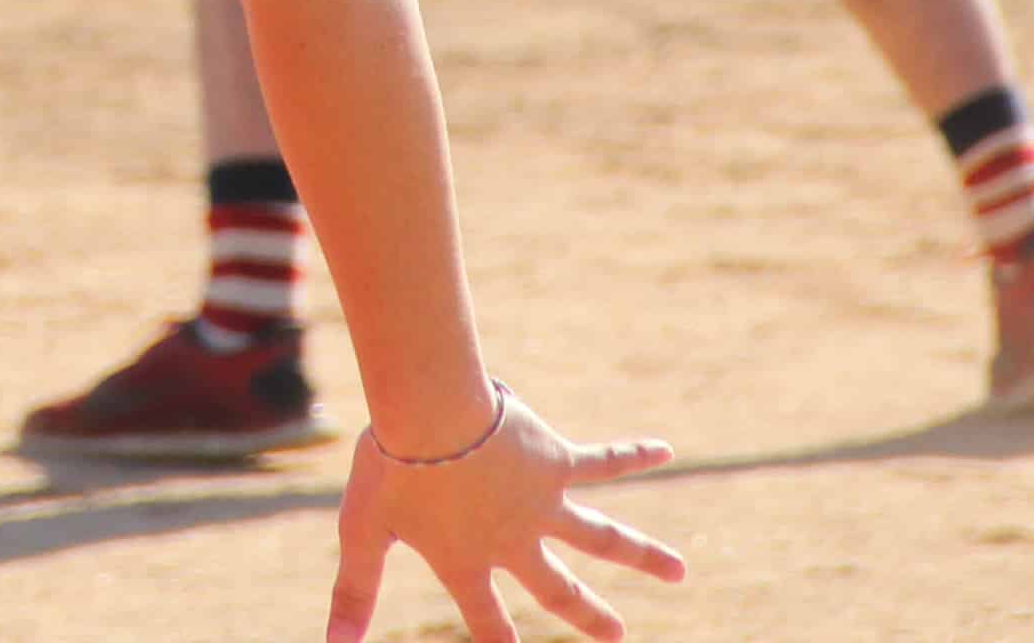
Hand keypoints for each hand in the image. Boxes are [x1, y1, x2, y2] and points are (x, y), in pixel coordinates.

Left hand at [326, 390, 681, 642]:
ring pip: (603, 536)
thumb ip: (352, 591)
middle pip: (559, 589)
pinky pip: (601, 460)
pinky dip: (633, 453)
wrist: (428, 412)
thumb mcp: (362, 532)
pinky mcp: (554, 460)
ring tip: (681, 570)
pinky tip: (662, 447)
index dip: (500, 642)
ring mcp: (541, 503)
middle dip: (589, 614)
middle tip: (620, 635)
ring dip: (643, 554)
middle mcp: (513, 541)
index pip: (487, 619)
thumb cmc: (391, 468)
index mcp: (467, 562)